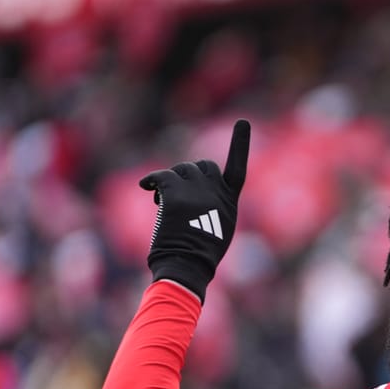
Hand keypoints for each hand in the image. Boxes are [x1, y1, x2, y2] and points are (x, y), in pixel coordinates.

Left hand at [138, 120, 249, 298]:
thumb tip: (198, 192)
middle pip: (203, 166)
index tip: (243, 122)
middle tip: (176, 191)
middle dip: (189, 173)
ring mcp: (196, 192)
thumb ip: (214, 205)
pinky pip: (161, 176)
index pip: (238, 169)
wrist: (186, 266)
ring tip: (161, 200)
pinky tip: (147, 187)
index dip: (240, 144)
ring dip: (171, 180)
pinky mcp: (176, 195)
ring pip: (181, 170)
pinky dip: (152, 180)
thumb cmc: (199, 255)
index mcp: (229, 203)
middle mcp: (215, 193)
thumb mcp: (219, 229)